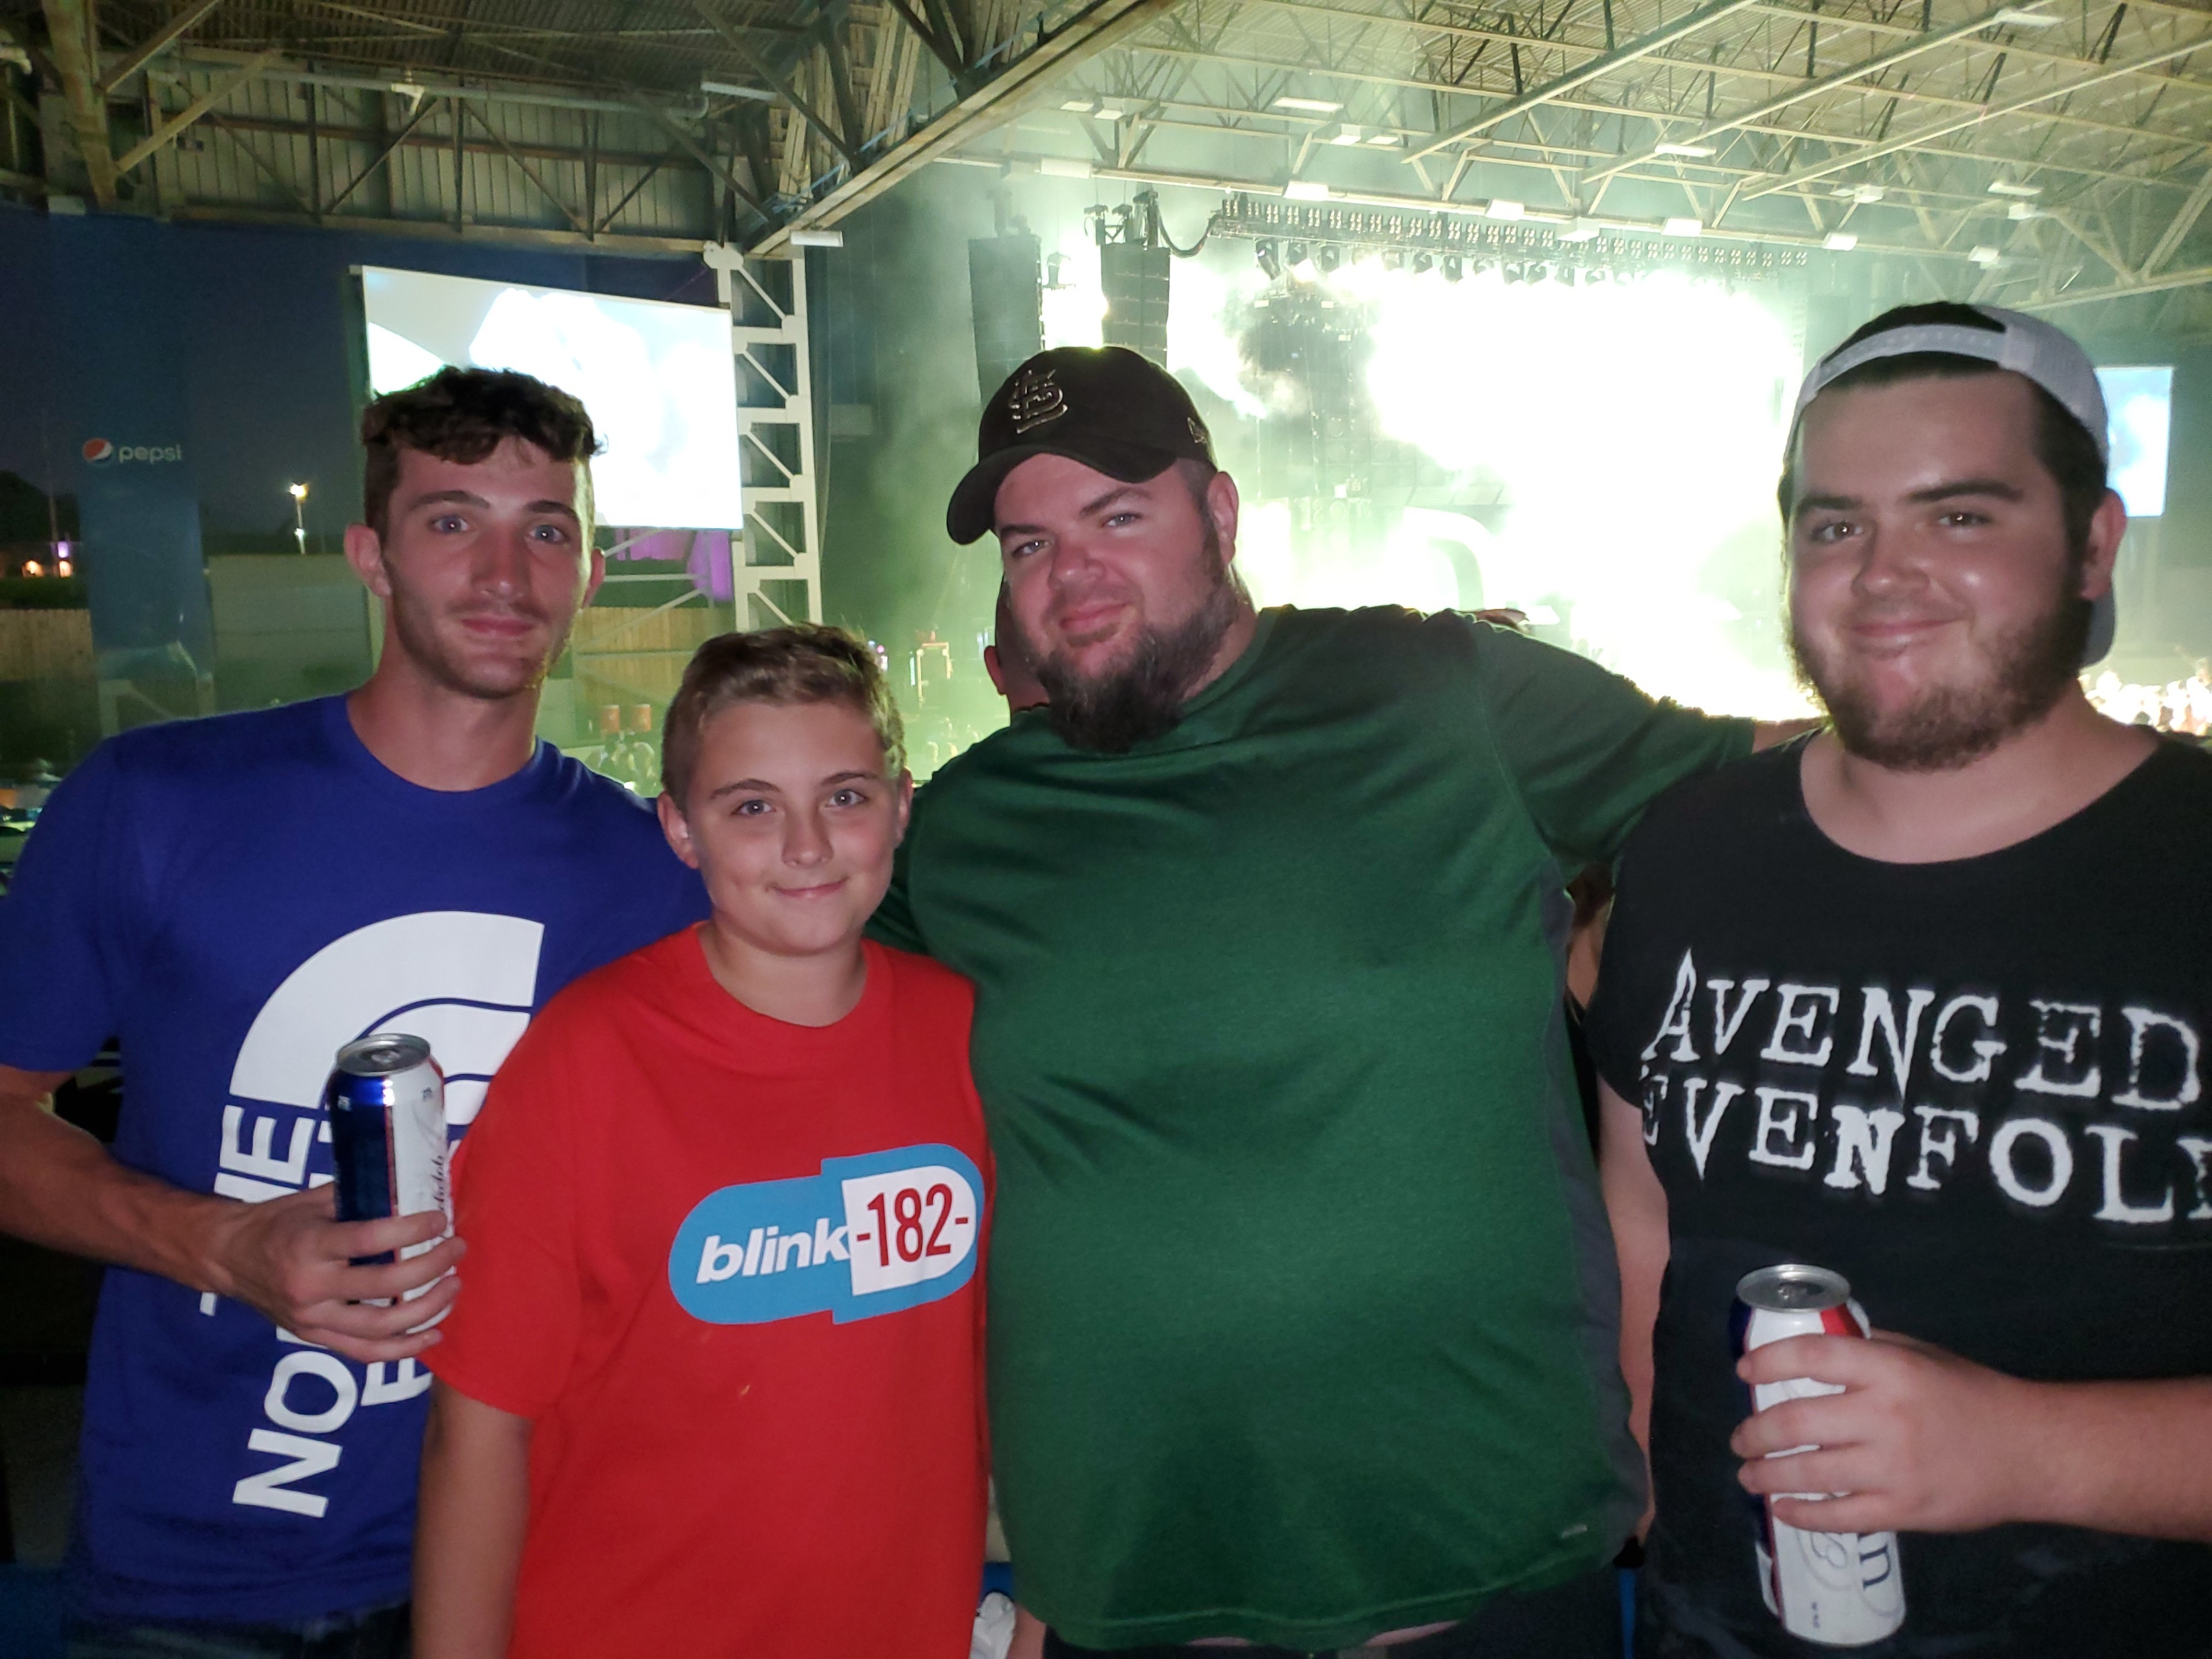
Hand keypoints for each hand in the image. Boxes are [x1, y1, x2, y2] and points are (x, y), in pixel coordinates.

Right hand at [203, 1185, 463, 1362]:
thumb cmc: (277, 1222)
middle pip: (384, 1287)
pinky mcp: (314, 1338)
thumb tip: (413, 1189)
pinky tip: (433, 1333)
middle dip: (430, 1268)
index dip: (412, 1230)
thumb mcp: (313, 1201)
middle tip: (457, 1249)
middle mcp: (311, 1288)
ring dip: (427, 1310)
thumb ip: (359, 1197)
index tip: (440, 1219)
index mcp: (310, 1246)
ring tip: (454, 1287)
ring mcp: (312, 1319)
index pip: (370, 1239)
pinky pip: (365, 1352)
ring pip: (381, 1328)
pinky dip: (403, 1348)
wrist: (229, 1258)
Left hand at [1731, 1331, 2031, 1533]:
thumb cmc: (1970, 1395)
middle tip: (1739, 1438)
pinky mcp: (1904, 1510)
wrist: (2031, 1452)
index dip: (1768, 1362)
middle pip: (1796, 1421)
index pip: (1811, 1357)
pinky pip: (1839, 1516)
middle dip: (1755, 1432)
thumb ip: (1867, 1350)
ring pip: (1809, 1473)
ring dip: (1766, 1474)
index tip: (1743, 1371)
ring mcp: (1893, 1468)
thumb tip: (1810, 1351)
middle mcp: (1885, 1416)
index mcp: (1889, 1369)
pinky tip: (1783, 1509)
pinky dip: (1802, 1515)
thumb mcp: (1920, 1355)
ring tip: (1748, 1473)